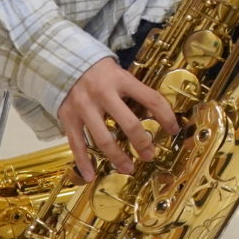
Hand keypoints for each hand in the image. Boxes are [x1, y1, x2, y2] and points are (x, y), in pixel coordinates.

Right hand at [57, 57, 179, 181]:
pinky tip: (90, 176)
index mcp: (122, 80)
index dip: (166, 116)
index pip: (151, 99)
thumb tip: (157, 116)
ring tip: (128, 168)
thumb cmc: (101, 73)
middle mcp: (103, 93)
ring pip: (103, 138)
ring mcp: (84, 107)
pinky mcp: (67, 117)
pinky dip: (83, 162)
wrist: (65, 62)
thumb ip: (137, 93)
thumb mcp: (122, 75)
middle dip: (142, 143)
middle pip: (128, 123)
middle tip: (150, 155)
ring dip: (117, 157)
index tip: (173, 130)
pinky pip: (76, 144)